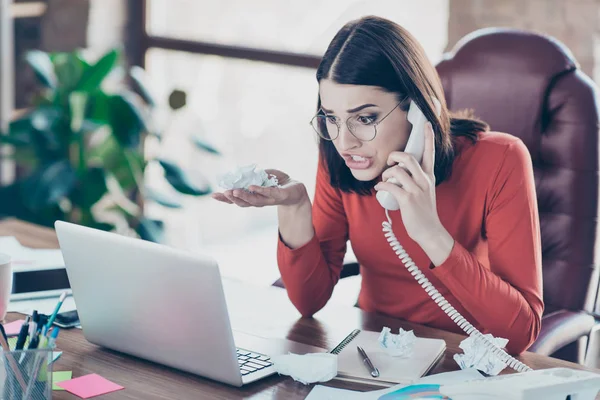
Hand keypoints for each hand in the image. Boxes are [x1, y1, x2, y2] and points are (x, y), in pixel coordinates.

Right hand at [211, 169, 307, 207]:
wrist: (297, 190)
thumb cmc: (278, 182)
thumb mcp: (264, 175)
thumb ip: (254, 175)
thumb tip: (243, 172)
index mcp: (252, 197)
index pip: (236, 199)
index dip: (225, 198)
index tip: (213, 195)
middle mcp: (259, 201)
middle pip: (242, 202)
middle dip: (232, 198)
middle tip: (223, 193)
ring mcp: (268, 200)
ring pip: (253, 200)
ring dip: (243, 196)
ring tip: (233, 191)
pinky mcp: (278, 196)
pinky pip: (267, 193)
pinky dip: (259, 190)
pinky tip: (251, 186)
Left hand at [374, 123, 449, 248]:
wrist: (430, 231)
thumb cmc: (423, 212)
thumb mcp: (424, 191)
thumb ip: (415, 180)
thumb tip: (398, 172)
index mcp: (429, 177)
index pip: (430, 153)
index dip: (428, 137)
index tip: (427, 124)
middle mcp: (424, 181)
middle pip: (408, 157)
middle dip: (394, 156)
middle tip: (389, 163)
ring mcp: (416, 190)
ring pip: (398, 171)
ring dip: (386, 173)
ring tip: (385, 180)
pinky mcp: (408, 200)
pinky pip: (391, 186)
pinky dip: (381, 185)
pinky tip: (379, 187)